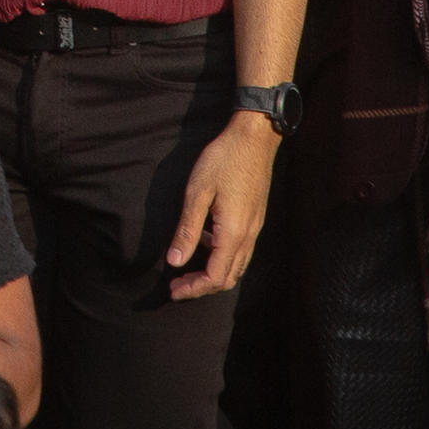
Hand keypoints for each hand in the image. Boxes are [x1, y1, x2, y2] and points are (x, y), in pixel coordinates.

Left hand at [163, 108, 281, 296]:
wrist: (254, 138)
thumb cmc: (223, 160)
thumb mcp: (197, 193)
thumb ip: (187, 230)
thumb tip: (174, 261)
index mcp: (233, 234)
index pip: (214, 277)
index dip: (193, 289)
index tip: (172, 290)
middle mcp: (248, 236)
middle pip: (227, 278)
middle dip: (201, 287)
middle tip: (177, 285)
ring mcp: (255, 228)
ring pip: (236, 266)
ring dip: (212, 274)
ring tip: (187, 268)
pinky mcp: (255, 218)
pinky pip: (240, 250)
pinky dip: (222, 257)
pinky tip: (205, 240)